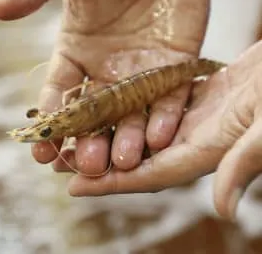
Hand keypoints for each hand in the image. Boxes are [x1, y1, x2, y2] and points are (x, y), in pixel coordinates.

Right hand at [0, 0, 208, 173]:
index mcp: (76, 55)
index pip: (58, 95)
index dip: (51, 123)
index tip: (42, 152)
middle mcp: (105, 73)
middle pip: (95, 117)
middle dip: (90, 143)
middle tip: (87, 165)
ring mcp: (140, 75)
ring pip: (131, 117)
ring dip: (127, 142)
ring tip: (123, 163)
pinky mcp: (173, 70)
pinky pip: (169, 100)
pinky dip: (164, 119)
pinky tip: (158, 138)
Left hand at [68, 40, 261, 220]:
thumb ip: (244, 164)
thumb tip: (222, 210)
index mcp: (204, 152)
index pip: (146, 176)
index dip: (110, 185)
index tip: (75, 188)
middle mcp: (191, 140)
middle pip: (135, 158)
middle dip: (100, 163)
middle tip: (64, 162)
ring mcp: (190, 119)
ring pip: (140, 133)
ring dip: (110, 136)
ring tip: (78, 135)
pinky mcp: (192, 98)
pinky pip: (151, 108)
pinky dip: (129, 109)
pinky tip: (108, 105)